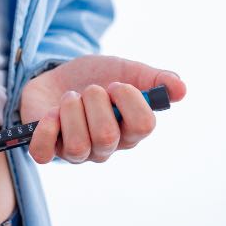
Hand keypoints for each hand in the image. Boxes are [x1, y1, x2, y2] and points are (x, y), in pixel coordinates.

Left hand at [20, 55, 186, 163]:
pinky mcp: (47, 149)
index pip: (143, 126)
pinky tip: (51, 114)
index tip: (117, 84)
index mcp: (129, 130)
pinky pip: (44, 154)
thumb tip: (180, 90)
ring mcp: (75, 152)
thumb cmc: (94, 78)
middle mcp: (105, 147)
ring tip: (69, 98)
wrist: (56, 75)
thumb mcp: (125, 71)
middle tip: (89, 89)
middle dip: (95, 102)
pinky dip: (46, 130)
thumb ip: (153, 79)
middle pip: (107, 137)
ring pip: (78, 146)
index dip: (129, 101)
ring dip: (71, 112)